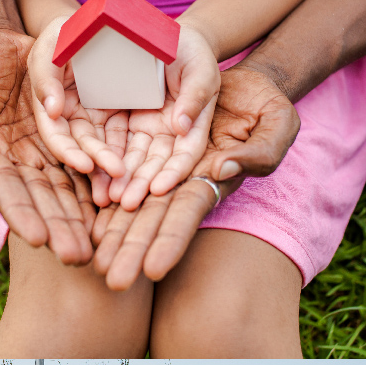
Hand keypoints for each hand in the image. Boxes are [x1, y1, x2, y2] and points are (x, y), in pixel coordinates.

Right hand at [0, 26, 95, 264]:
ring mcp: (39, 152)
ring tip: (97, 248)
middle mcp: (13, 161)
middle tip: (77, 257)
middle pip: (39, 199)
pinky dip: (96, 188)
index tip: (38, 239)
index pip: (5, 188)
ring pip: (64, 190)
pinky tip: (114, 210)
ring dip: (79, 219)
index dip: (20, 213)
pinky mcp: (61, 139)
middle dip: (58, 228)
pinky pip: (83, 167)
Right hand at [28, 13, 127, 186]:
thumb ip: (45, 74)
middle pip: (80, 146)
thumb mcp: (53, 40)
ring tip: (128, 179)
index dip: (66, 151)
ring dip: (112, 165)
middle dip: (96, 164)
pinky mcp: (114, 114)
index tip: (84, 165)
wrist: (103, 17)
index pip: (55, 134)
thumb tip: (53, 111)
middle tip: (117, 175)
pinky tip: (141, 167)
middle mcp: (69, 115)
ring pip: (102, 147)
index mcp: (50, 102)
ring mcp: (93, 116)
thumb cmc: (71, 26)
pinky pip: (121, 137)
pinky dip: (128, 152)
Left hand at [88, 62, 298, 289]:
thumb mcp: (277, 121)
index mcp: (213, 178)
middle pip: (153, 218)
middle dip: (133, 250)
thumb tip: (222, 168)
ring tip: (93, 264)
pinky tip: (88, 225)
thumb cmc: (266, 103)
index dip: (170, 240)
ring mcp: (161, 168)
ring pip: (131, 203)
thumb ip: (260, 150)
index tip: (152, 270)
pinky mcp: (143, 149)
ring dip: (113, 233)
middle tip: (112, 282)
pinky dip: (104, 198)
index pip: (187, 213)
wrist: (238, 82)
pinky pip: (119, 175)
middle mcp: (183, 181)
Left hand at [103, 24, 219, 208]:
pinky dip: (102, 160)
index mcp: (192, 125)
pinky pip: (109, 143)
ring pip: (131, 159)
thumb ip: (195, 95)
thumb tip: (181, 126)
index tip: (160, 189)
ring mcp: (143, 130)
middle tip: (126, 203)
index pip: (186, 153)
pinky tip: (91, 176)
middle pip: (155, 164)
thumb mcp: (200, 68)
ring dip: (120, 180)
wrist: (163, 38)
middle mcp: (167, 134)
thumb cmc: (190, 51)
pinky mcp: (120, 122)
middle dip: (141, 184)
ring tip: (108, 199)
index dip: (174, 172)